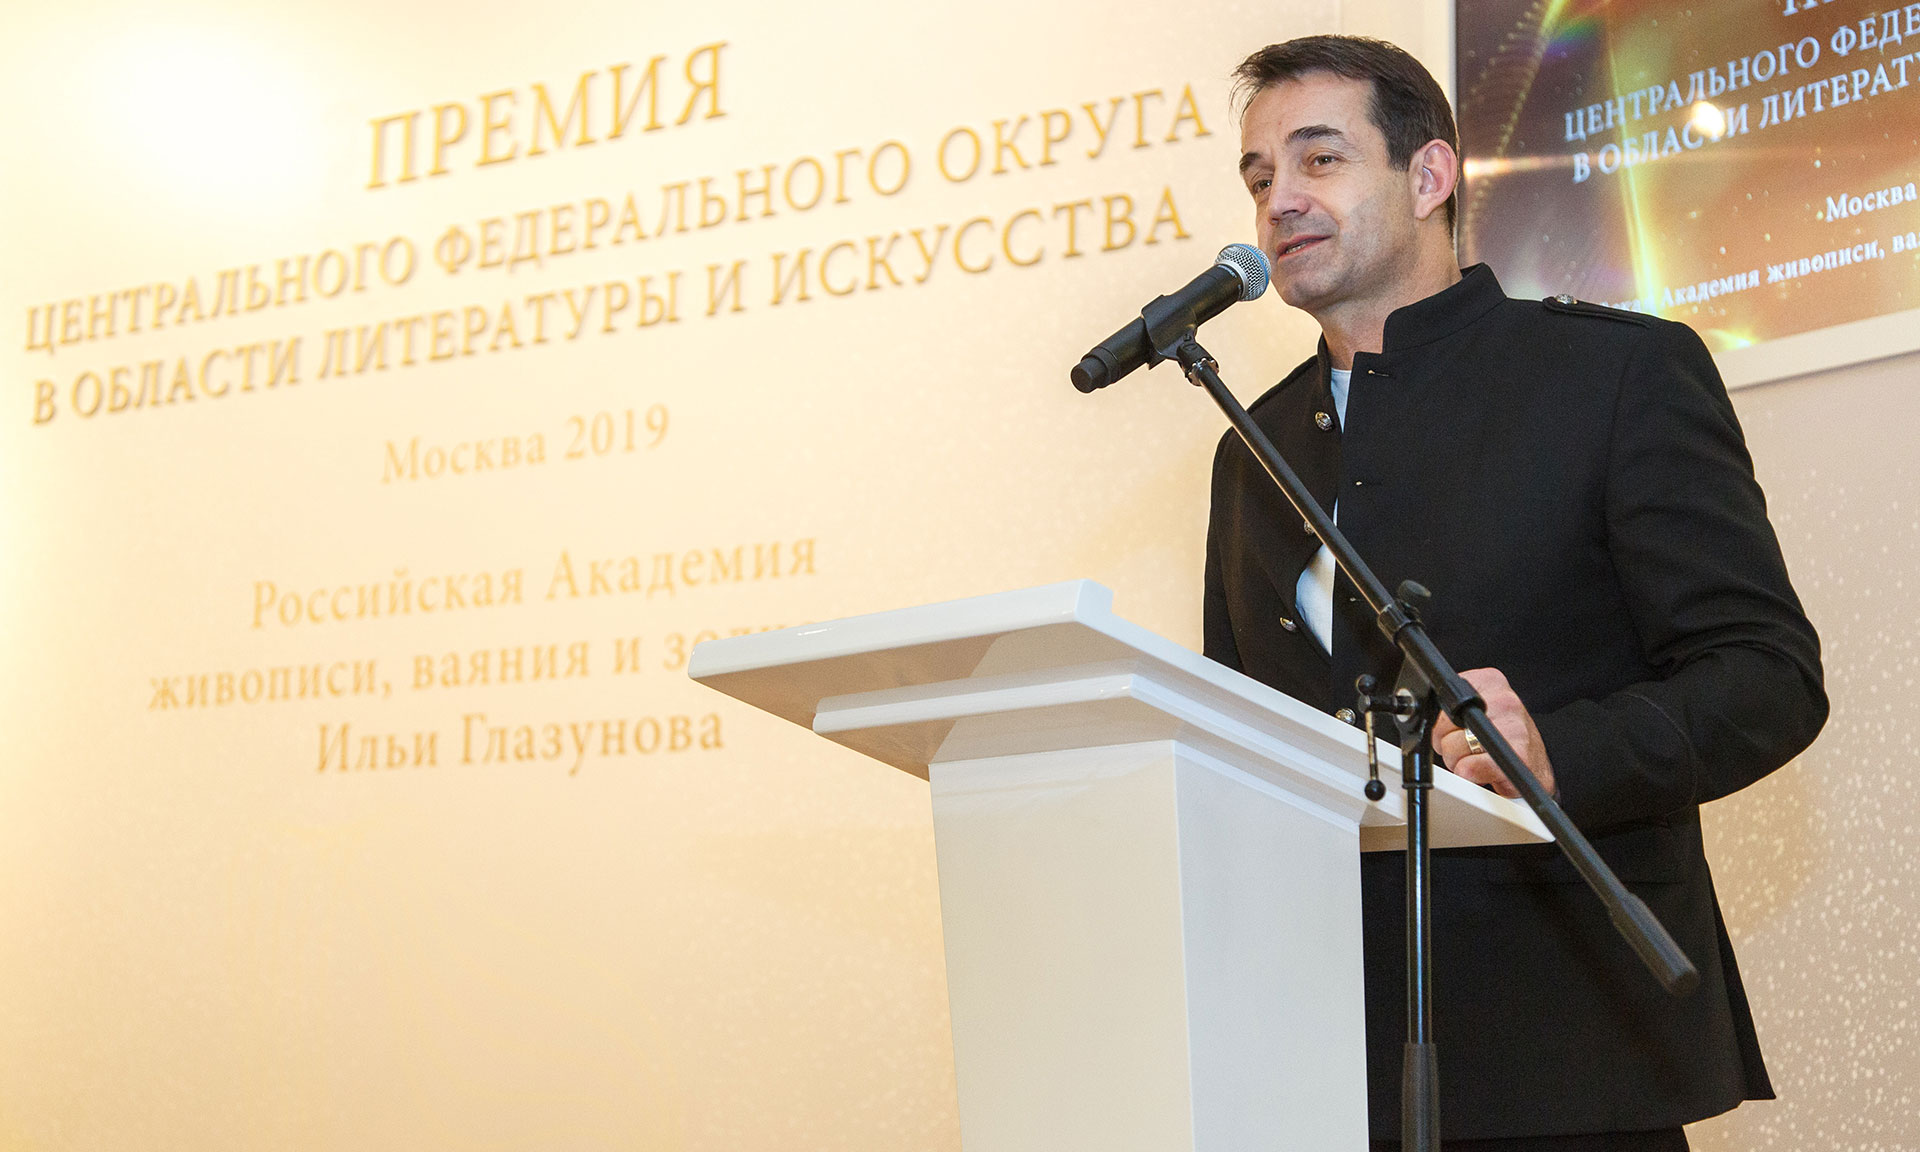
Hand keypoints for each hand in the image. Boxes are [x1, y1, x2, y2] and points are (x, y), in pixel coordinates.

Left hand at [1432, 668, 1554, 799]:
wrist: (1535, 767)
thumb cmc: (1503, 739)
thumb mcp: (1477, 710)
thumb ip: (1452, 706)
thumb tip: (1422, 713)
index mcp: (1491, 682)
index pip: (1441, 699)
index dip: (1441, 721)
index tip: (1456, 727)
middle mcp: (1504, 700)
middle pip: (1442, 725)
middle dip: (1446, 743)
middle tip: (1468, 747)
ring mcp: (1512, 728)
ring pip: (1451, 748)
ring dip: (1457, 762)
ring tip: (1477, 758)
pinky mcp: (1515, 756)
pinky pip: (1468, 768)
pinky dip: (1469, 775)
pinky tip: (1484, 771)